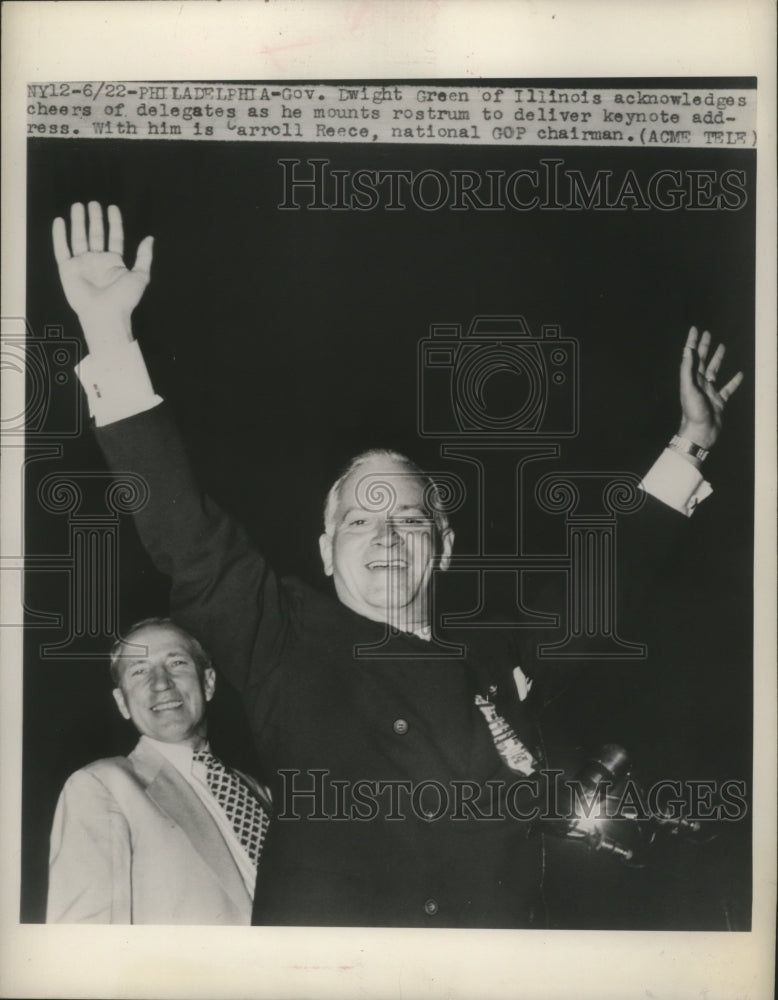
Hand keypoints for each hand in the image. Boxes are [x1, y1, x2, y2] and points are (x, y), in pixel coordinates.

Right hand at [52, 202, 152, 353]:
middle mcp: (97, 262)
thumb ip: (144, 257)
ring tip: (78, 205)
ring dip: (78, 222)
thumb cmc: (124, 299)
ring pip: (79, 238)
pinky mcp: (67, 269)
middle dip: (95, 219)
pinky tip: (59, 221)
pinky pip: (61, 249)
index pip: (114, 237)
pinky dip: (59, 236)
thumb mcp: (141, 276)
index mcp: (114, 263)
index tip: (113, 207)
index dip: (114, 223)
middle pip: (96, 235)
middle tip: (93, 203)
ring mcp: (82, 265)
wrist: (105, 314)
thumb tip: (150, 238)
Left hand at [678, 326, 742, 450]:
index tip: (695, 329)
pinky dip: (733, 381)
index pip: (691, 356)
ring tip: (723, 347)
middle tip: (707, 333)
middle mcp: (699, 383)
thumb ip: (687, 369)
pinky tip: (740, 374)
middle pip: (702, 360)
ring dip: (717, 359)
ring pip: (714, 371)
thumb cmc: (693, 412)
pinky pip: (727, 388)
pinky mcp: (718, 401)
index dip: (692, 342)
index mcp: (691, 378)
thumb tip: (688, 350)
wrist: (700, 433)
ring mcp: (708, 392)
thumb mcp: (688, 388)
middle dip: (704, 347)